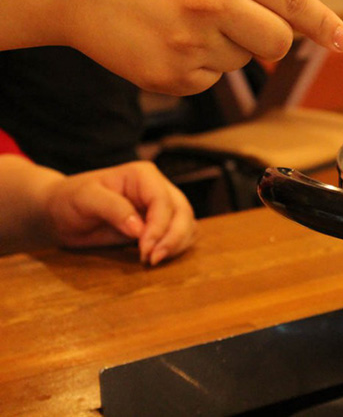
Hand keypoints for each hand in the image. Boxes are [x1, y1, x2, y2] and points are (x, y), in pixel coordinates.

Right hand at [14, 0, 342, 94]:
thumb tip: (290, 14)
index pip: (291, 0)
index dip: (323, 25)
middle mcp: (210, 1)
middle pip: (277, 42)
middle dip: (268, 38)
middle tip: (235, 21)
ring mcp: (190, 43)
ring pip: (242, 61)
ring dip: (225, 46)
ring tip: (180, 21)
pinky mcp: (172, 77)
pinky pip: (211, 80)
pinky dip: (198, 65)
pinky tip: (166, 41)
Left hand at [44, 161, 195, 264]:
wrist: (61, 212)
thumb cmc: (69, 200)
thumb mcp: (85, 199)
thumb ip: (113, 209)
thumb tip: (139, 229)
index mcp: (143, 176)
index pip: (163, 201)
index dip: (159, 227)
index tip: (143, 250)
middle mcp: (158, 188)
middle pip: (183, 212)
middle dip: (172, 238)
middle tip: (152, 260)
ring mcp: (162, 206)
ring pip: (187, 224)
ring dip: (177, 245)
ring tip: (153, 260)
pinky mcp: (161, 224)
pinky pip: (182, 234)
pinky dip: (176, 248)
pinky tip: (156, 256)